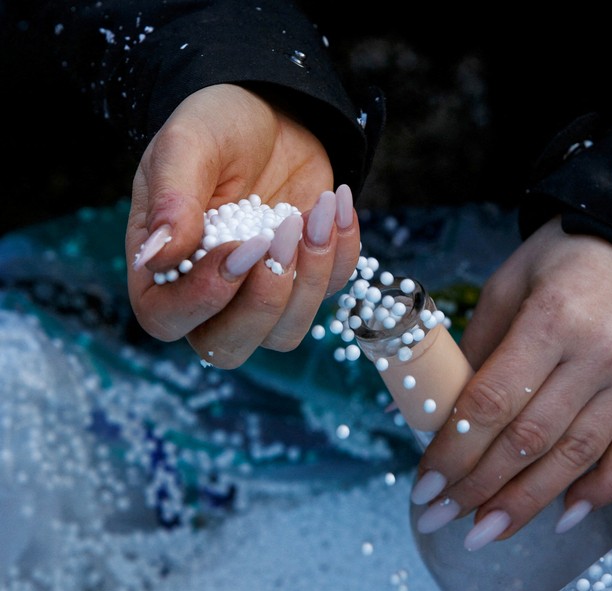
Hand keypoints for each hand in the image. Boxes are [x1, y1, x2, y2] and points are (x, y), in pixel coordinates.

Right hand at [125, 84, 360, 367]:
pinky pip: (334, 291)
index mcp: (161, 268)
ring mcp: (262, 291)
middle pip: (228, 348)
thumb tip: (155, 259)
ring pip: (286, 333)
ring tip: (318, 210)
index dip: (205, 298)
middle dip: (264, 301)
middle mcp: (209, 293)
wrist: (271, 108)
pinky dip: (344, 250)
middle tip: (282, 235)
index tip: (241, 246)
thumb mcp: (187, 146)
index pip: (165, 320)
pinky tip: (336, 203)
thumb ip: (172, 200)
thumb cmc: (216, 126)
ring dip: (311, 277)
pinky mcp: (309, 276)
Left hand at [411, 217, 611, 548]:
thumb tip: (444, 416)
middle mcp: (602, 351)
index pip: (492, 402)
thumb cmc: (570, 258)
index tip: (425, 487)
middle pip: (530, 440)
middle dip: (478, 488)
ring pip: (576, 459)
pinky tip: (561, 516)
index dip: (454, 453)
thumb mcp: (510, 283)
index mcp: (554, 317)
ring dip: (526, 504)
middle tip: (440, 518)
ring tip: (486, 532)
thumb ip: (480, 347)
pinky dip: (595, 494)